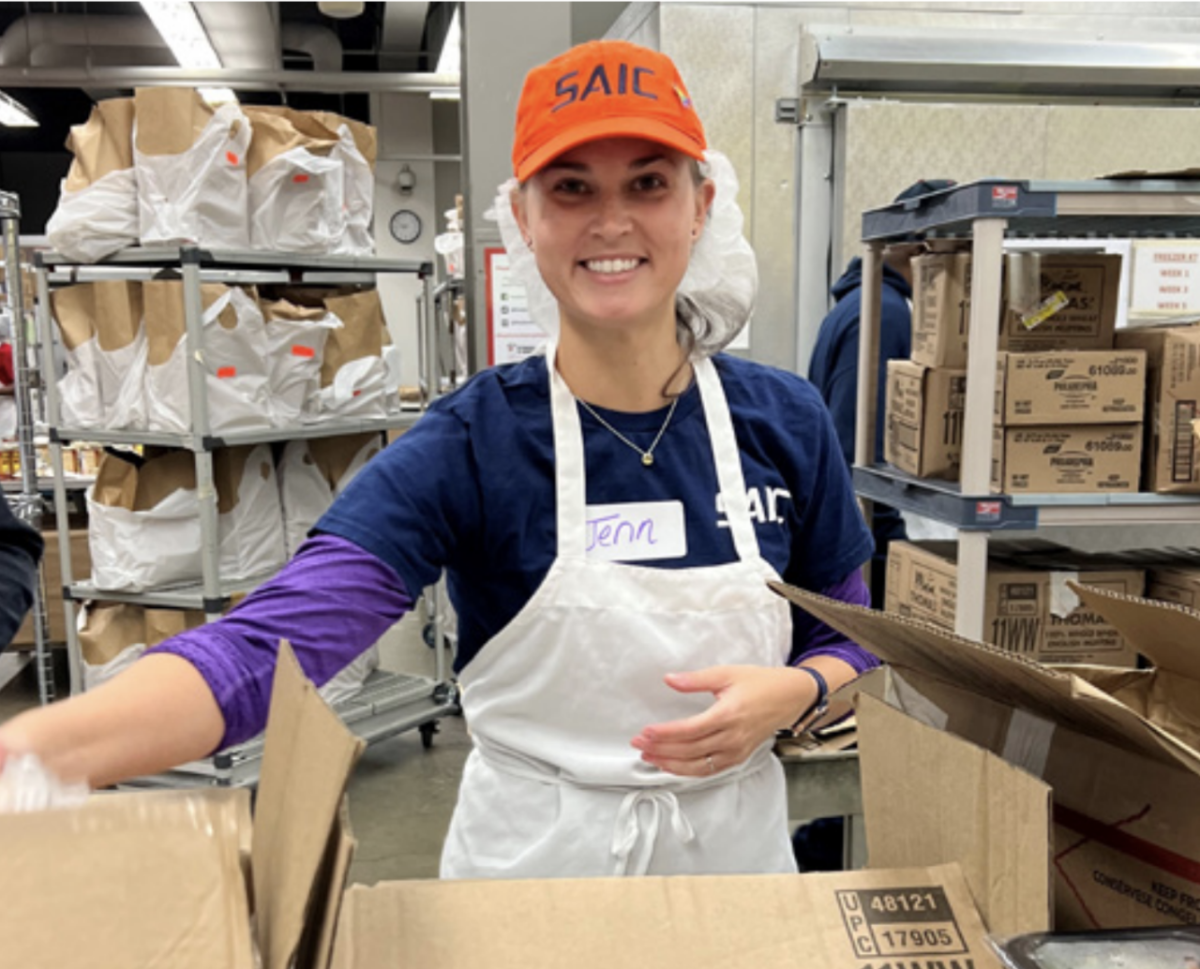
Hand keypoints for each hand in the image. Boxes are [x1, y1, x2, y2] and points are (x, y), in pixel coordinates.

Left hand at [630, 665, 816, 777]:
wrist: (789, 697)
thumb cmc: (760, 683)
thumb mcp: (727, 673)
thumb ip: (696, 679)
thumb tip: (670, 679)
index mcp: (729, 714)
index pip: (690, 730)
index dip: (665, 733)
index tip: (645, 732)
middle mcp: (732, 737)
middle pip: (690, 750)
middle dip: (661, 749)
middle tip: (638, 743)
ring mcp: (736, 751)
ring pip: (697, 765)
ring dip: (670, 763)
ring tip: (648, 757)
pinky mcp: (737, 757)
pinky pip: (708, 770)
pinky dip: (687, 771)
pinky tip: (671, 765)